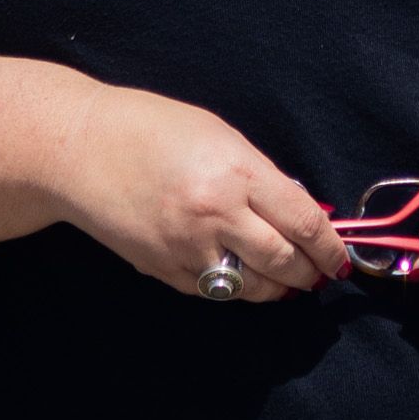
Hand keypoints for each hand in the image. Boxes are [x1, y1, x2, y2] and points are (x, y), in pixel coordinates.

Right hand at [49, 83, 351, 303]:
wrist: (78, 149)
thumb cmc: (151, 128)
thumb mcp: (218, 135)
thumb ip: (260, 175)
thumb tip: (300, 212)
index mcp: (236, 173)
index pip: (302, 222)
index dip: (330, 246)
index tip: (340, 258)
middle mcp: (216, 215)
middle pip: (284, 262)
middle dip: (310, 273)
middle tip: (319, 273)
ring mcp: (187, 249)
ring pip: (252, 288)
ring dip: (277, 287)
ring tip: (286, 279)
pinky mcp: (163, 271)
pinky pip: (213, 292)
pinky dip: (234, 287)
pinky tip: (241, 274)